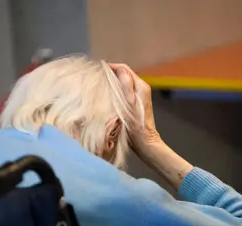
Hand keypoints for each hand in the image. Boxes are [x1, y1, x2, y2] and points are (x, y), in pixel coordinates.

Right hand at [110, 63, 192, 186]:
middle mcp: (141, 88)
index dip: (111, 67)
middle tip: (96, 76)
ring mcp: (138, 96)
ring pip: (123, 83)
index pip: (124, 69)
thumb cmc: (136, 125)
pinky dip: (114, 90)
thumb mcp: (129, 104)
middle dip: (110, 73)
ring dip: (112, 82)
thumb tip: (119, 70)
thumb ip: (126, 85)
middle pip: (124, 75)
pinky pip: (123, 92)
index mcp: (141, 86)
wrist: (145, 142)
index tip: (98, 69)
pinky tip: (106, 95)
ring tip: (99, 84)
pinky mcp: (135, 103)